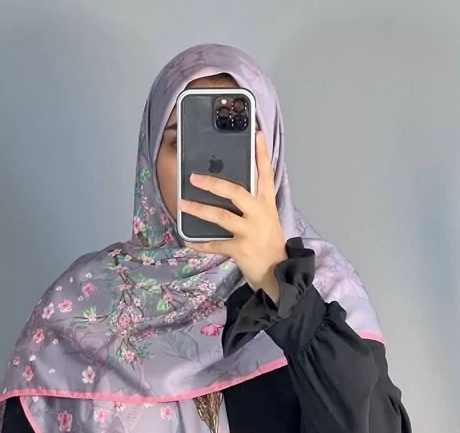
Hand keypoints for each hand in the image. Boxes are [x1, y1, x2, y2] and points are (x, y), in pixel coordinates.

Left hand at [179, 131, 286, 302]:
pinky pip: (216, 244)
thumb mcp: (266, 218)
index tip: (257, 133)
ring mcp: (250, 232)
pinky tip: (188, 240)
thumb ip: (251, 203)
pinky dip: (200, 243)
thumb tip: (226, 189)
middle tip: (194, 177)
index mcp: (267, 203)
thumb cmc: (267, 242)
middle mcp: (260, 214)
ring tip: (182, 204)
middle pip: (236, 192)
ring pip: (221, 217)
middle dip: (213, 184)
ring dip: (199, 210)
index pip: (266, 173)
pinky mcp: (241, 249)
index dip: (261, 153)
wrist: (277, 272)